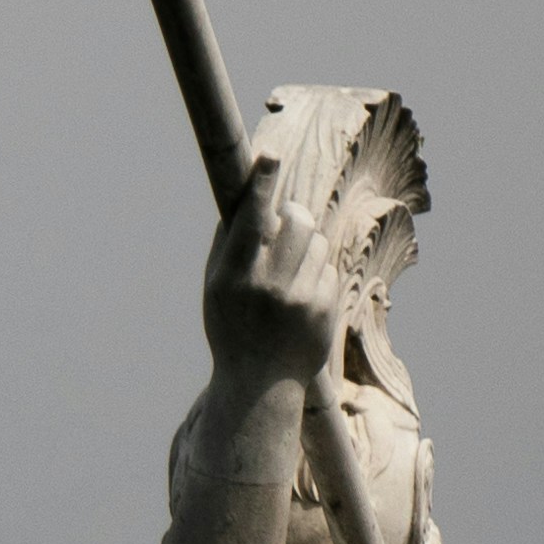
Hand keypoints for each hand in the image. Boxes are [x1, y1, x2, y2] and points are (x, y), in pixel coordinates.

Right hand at [200, 169, 344, 402]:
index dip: (261, 187)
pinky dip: (316, 275)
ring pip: (316, 242)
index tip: (270, 158)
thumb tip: (244, 198)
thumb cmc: (231, 329)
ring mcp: (299, 300)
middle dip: (295, 214)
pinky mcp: (323, 311)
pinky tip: (301, 300)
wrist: (259, 386)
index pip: (250, 222)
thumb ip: (226, 245)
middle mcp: (267, 287)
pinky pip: (328, 269)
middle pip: (297, 221)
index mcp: (233, 278)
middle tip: (287, 220)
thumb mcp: (215, 290)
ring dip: (306, 246)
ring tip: (289, 272)